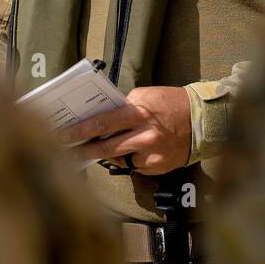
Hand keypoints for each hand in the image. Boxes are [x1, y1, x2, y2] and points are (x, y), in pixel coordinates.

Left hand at [59, 86, 191, 174]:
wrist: (201, 120)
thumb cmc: (169, 104)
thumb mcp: (145, 97)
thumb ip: (123, 108)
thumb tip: (100, 118)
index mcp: (138, 113)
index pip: (102, 123)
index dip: (80, 131)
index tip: (63, 135)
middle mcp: (144, 135)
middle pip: (105, 148)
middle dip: (83, 150)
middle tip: (64, 152)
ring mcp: (151, 153)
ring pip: (118, 159)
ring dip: (104, 155)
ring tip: (91, 152)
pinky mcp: (157, 166)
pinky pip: (134, 165)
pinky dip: (129, 158)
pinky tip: (133, 150)